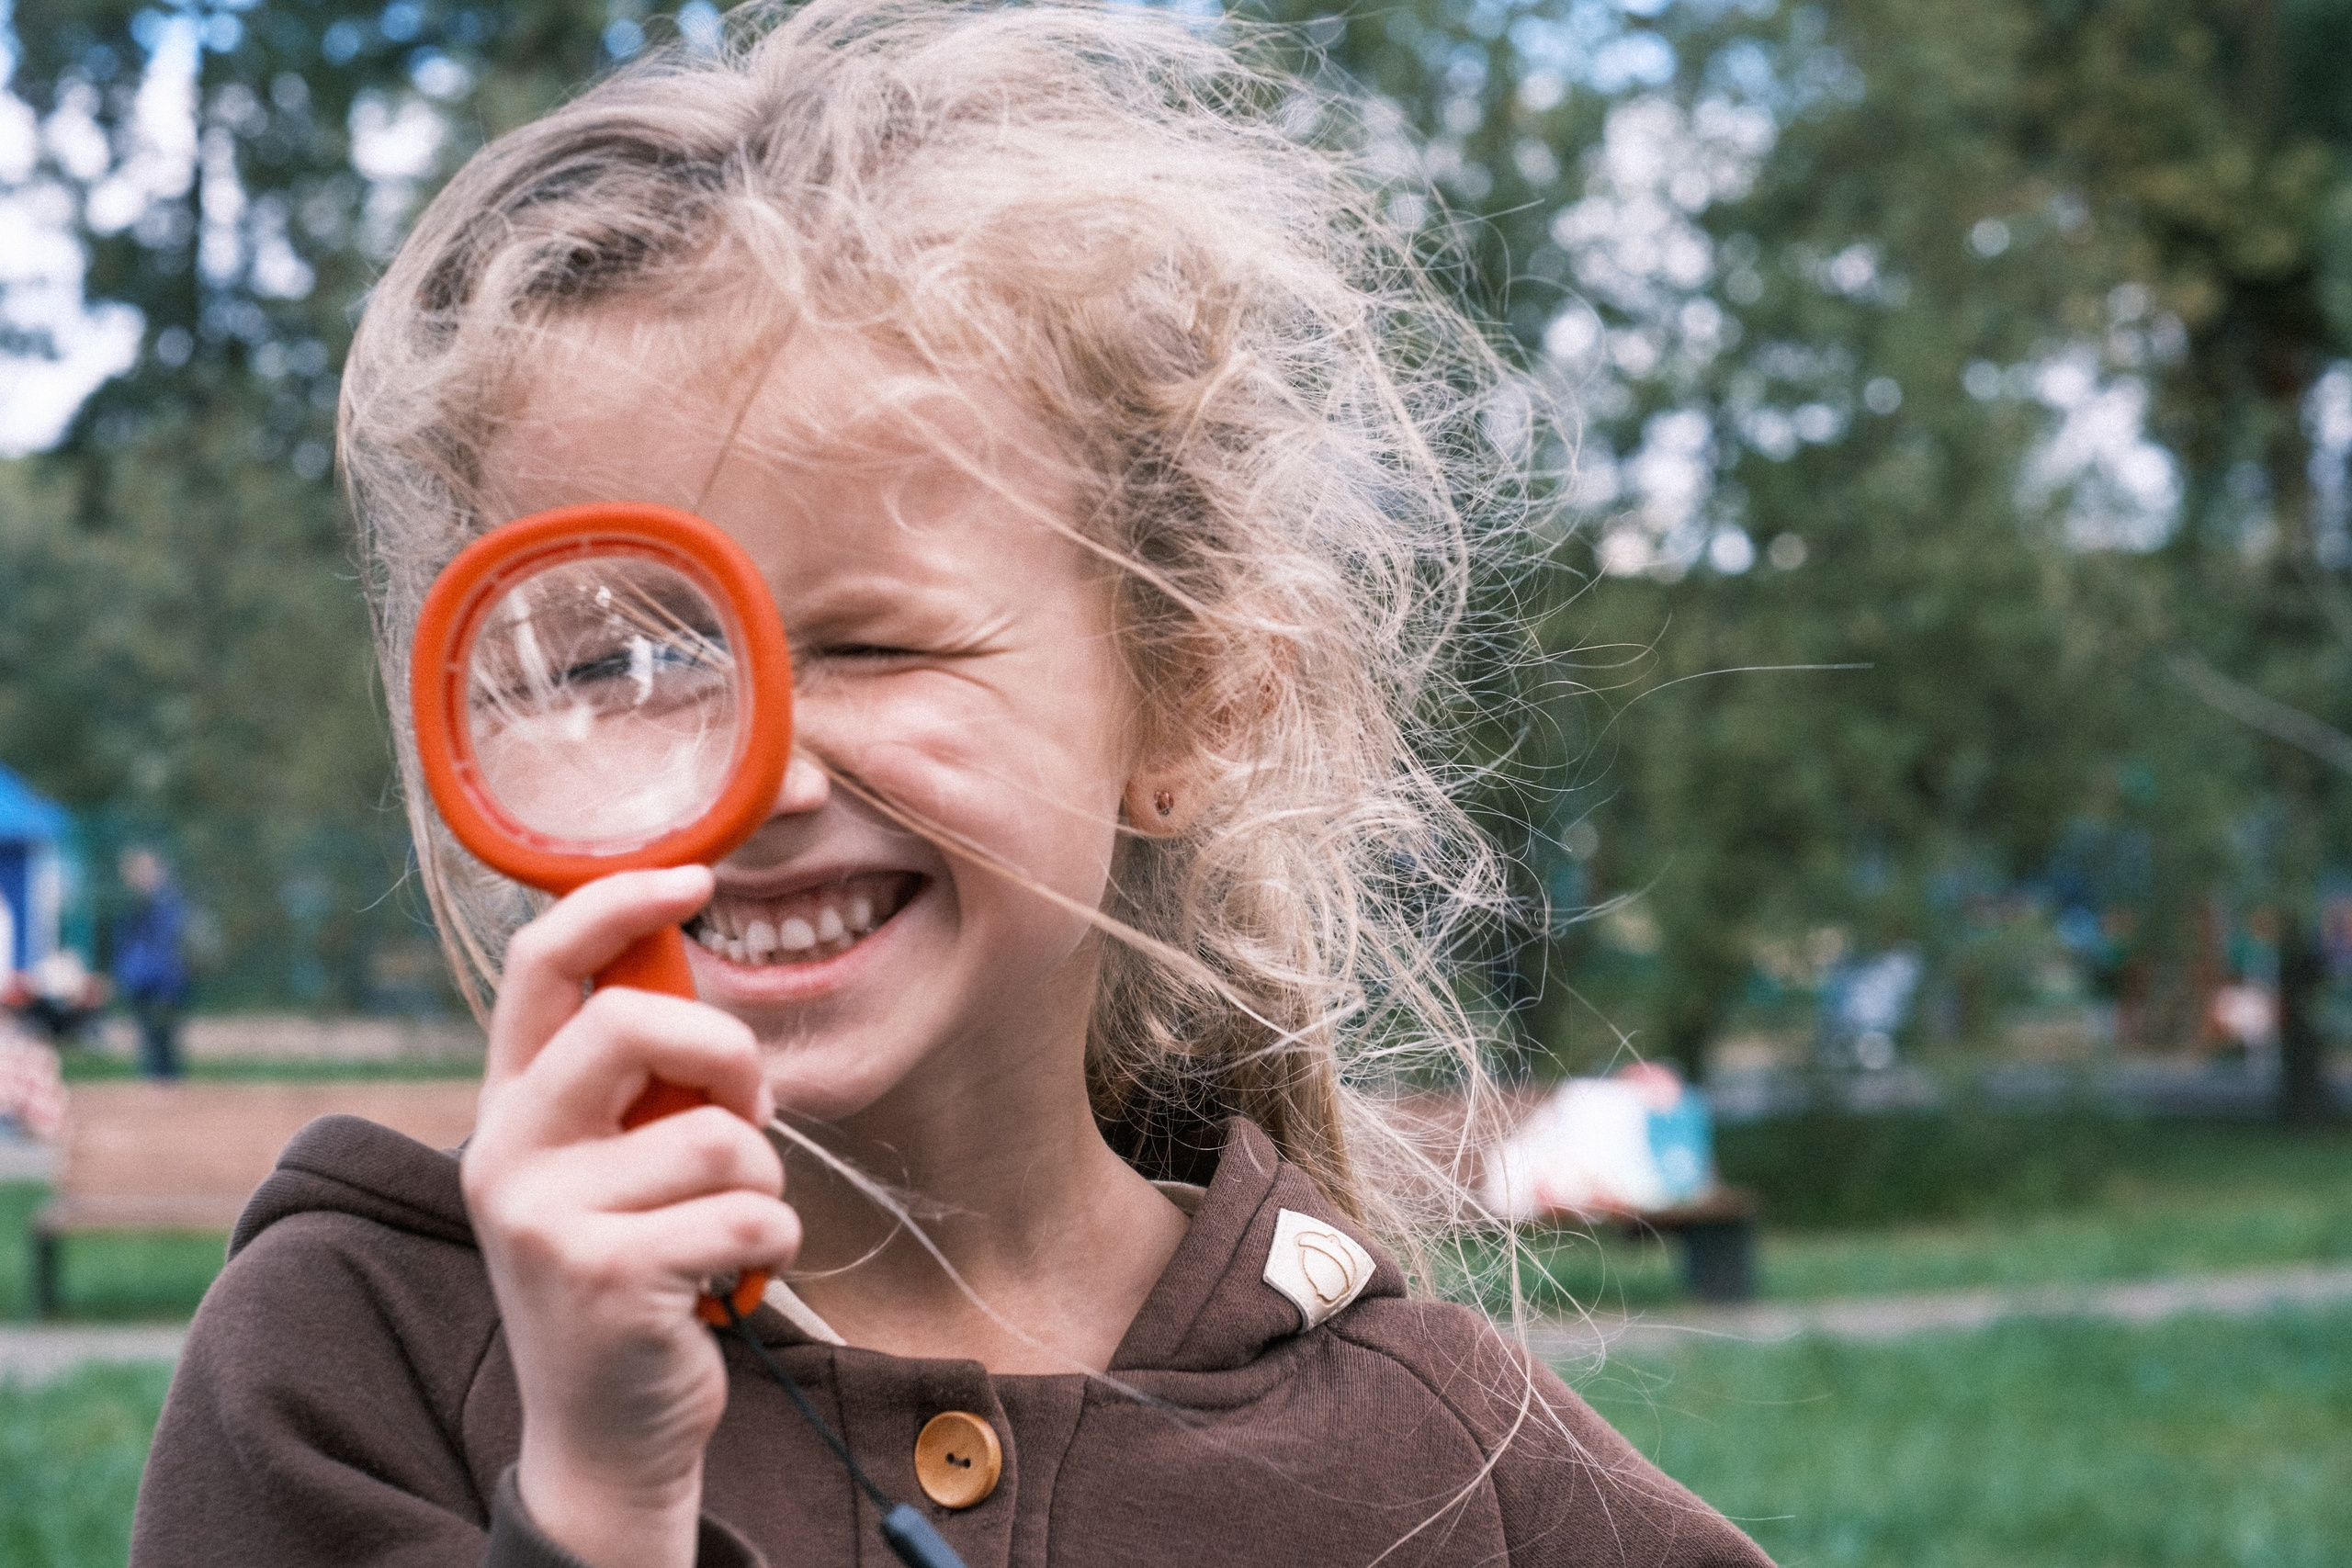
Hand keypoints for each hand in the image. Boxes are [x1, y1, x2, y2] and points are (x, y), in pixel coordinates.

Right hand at [462, 865, 798, 1567]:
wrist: (604, 1431)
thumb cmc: (632, 1272)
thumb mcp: (607, 1166)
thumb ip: (631, 1078)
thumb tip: (685, 962)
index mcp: (510, 1106)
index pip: (539, 964)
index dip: (617, 903)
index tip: (695, 879)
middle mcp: (507, 1152)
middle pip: (629, 1022)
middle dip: (725, 1054)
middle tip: (745, 1113)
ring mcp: (546, 1218)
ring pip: (716, 1134)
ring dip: (762, 1179)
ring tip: (727, 1225)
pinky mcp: (604, 1278)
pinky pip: (749, 1212)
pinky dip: (773, 1242)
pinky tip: (731, 1279)